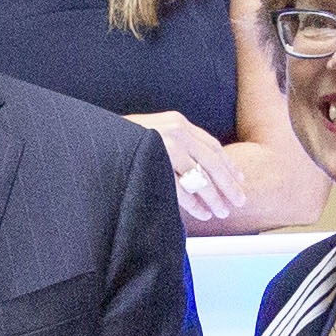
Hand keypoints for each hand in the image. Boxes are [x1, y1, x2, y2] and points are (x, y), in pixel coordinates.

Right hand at [134, 111, 244, 229]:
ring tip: (222, 212)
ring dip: (214, 198)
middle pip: (212, 163)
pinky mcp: (156, 163)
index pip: (212, 146)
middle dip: (228, 185)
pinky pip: (181, 188)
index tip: (239, 179)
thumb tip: (200, 169)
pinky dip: (194, 204)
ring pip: (200, 178)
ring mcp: (167, 147)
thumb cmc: (124, 138)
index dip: (228, 165)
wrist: (96, 135)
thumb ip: (177, 144)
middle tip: (239, 201)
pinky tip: (202, 213)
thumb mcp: (155, 132)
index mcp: (178, 122)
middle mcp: (176, 131)